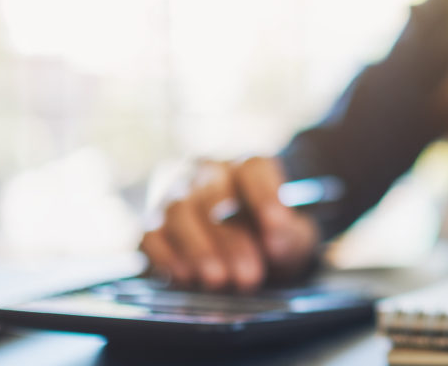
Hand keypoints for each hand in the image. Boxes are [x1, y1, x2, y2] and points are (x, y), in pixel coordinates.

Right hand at [139, 157, 319, 291]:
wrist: (250, 255)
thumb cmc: (274, 239)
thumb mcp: (294, 238)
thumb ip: (290, 236)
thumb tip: (275, 240)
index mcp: (249, 167)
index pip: (254, 168)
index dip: (265, 195)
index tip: (277, 225)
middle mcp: (209, 174)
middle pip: (215, 196)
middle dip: (232, 239)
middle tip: (248, 276)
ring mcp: (177, 196)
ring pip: (179, 212)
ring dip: (199, 249)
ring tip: (218, 280)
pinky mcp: (155, 226)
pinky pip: (153, 235)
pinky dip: (167, 256)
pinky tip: (186, 277)